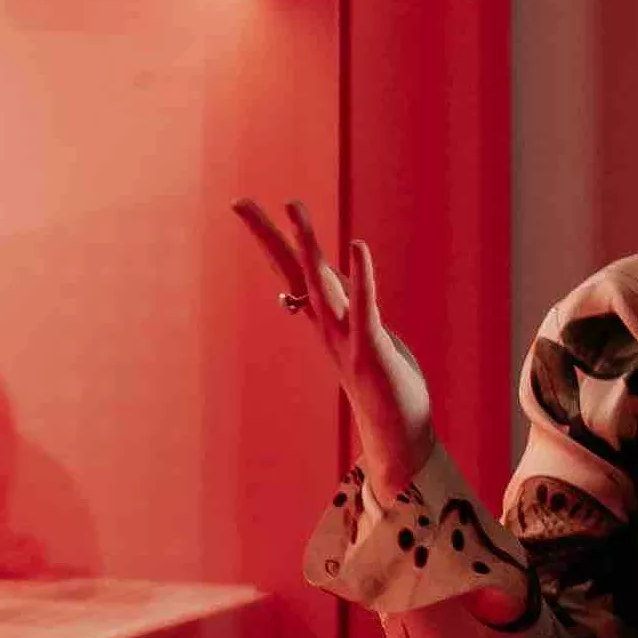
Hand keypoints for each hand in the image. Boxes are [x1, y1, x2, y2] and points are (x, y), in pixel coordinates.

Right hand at [233, 196, 434, 497]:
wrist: (397, 436)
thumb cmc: (386, 386)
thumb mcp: (364, 337)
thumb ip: (349, 310)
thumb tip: (334, 288)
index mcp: (324, 319)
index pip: (289, 270)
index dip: (267, 237)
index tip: (241, 205)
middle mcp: (326, 325)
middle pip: (292, 271)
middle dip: (268, 234)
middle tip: (240, 201)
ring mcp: (345, 338)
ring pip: (320, 285)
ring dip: (308, 247)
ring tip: (294, 209)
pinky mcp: (371, 350)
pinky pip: (364, 307)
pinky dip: (362, 276)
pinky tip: (358, 246)